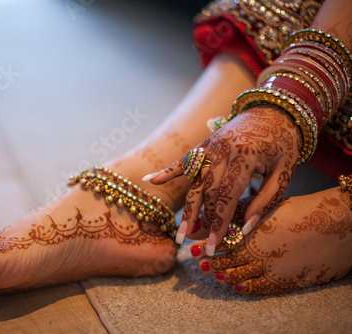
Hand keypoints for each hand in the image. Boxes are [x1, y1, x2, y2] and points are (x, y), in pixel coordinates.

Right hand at [146, 106, 300, 254]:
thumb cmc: (283, 142)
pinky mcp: (205, 144)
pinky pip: (184, 160)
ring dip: (188, 209)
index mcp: (245, 155)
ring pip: (195, 182)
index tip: (215, 245)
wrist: (274, 109)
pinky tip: (150, 180)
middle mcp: (223, 150)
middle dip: (203, 221)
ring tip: (181, 232)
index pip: (228, 196)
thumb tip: (246, 226)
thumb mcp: (285, 171)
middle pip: (207, 192)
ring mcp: (211, 146)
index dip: (220, 223)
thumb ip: (267, 198)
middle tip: (198, 245)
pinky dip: (167, 171)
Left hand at [189, 188, 351, 293]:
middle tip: (200, 263)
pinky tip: (237, 286)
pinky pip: (259, 288)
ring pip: (239, 276)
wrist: (333, 225)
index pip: (222, 243)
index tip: (193, 249)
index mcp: (252, 233)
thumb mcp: (266, 207)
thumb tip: (217, 215)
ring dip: (224, 276)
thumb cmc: (299, 211)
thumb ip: (241, 213)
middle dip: (211, 263)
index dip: (207, 247)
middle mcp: (258, 253)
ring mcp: (270, 268)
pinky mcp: (284, 280)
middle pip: (226, 261)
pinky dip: (245, 287)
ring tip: (214, 275)